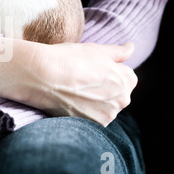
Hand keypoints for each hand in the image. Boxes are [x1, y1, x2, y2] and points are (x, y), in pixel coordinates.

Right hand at [0, 38, 137, 126]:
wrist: (41, 76)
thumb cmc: (68, 58)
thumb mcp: (95, 49)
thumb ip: (117, 52)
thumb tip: (131, 48)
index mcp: (127, 80)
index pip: (125, 77)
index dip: (107, 72)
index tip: (90, 69)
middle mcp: (122, 100)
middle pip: (116, 94)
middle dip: (103, 88)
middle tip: (80, 80)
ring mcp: (107, 116)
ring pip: (104, 108)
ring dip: (93, 102)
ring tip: (73, 90)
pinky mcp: (90, 126)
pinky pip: (91, 118)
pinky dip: (83, 111)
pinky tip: (70, 100)